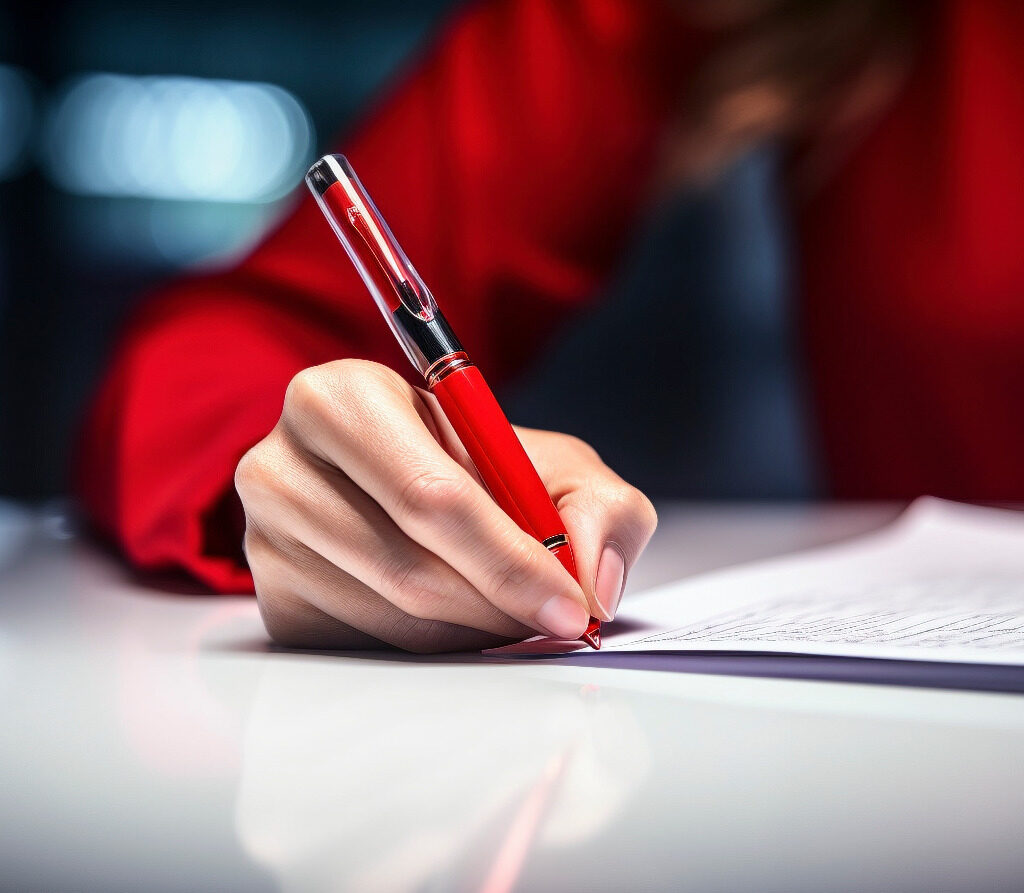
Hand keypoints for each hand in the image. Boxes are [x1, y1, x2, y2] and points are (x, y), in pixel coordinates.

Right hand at [235, 359, 656, 652]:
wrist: (401, 487)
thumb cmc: (476, 467)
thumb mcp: (552, 462)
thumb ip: (600, 506)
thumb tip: (592, 581)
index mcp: (340, 397)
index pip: (430, 494)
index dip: (509, 557)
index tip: (570, 603)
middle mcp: (281, 463)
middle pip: (410, 567)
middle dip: (500, 604)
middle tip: (556, 621)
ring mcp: (265, 538)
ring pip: (394, 618)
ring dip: (473, 629)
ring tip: (509, 608)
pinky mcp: (272, 600)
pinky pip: (367, 647)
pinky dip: (433, 645)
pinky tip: (458, 616)